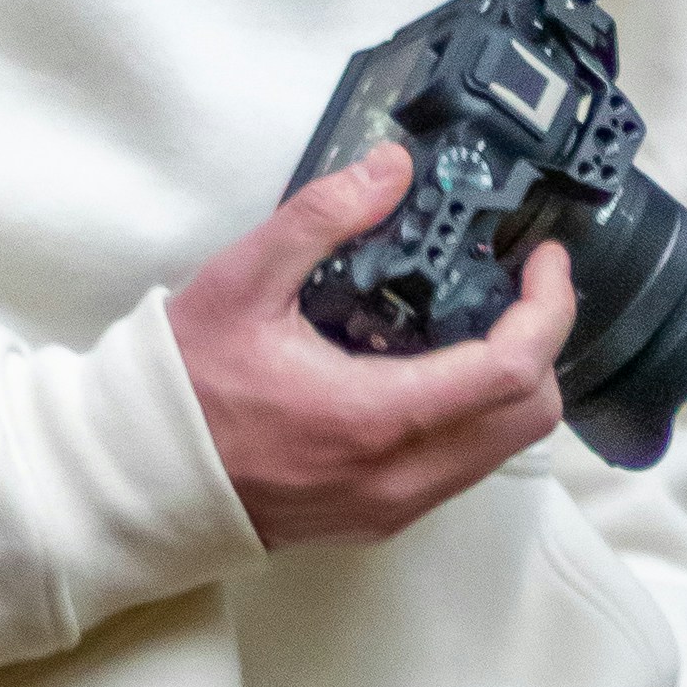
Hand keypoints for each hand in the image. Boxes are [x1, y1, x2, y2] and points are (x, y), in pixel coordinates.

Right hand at [172, 143, 573, 549]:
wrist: (139, 478)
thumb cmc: (185, 389)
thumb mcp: (242, 283)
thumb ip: (322, 218)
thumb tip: (390, 168)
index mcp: (375, 417)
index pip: (513, 371)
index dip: (548, 309)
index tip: (543, 263)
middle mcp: (399, 475)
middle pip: (529, 416)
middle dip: (540, 346)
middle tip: (514, 290)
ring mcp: (394, 504)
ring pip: (501, 447)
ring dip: (508, 384)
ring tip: (470, 323)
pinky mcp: (381, 517)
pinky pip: (460, 468)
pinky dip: (470, 416)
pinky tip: (423, 370)